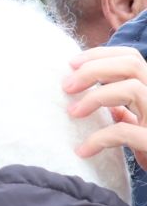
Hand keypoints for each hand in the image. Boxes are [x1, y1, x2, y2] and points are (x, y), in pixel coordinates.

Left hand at [66, 46, 146, 169]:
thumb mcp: (141, 127)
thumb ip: (128, 111)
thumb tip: (102, 100)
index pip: (132, 58)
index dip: (100, 55)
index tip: (72, 64)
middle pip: (132, 65)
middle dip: (94, 69)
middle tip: (67, 86)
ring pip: (133, 89)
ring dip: (95, 97)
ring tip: (73, 113)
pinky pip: (125, 131)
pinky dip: (99, 138)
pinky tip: (83, 150)